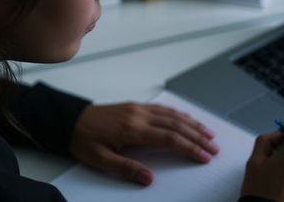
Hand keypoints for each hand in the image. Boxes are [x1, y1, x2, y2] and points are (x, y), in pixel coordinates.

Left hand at [69, 103, 218, 185]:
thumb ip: (126, 168)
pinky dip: (180, 114)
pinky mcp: (136, 107)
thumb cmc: (83, 140)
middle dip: (198, 136)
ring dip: (193, 124)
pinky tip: (187, 119)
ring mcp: (139, 109)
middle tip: (214, 147)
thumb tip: (149, 178)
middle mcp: (139, 115)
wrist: (69, 120)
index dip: (190, 147)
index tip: (204, 156)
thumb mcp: (100, 159)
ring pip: (173, 114)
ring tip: (208, 133)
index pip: (169, 138)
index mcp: (133, 129)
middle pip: (177, 125)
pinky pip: (163, 109)